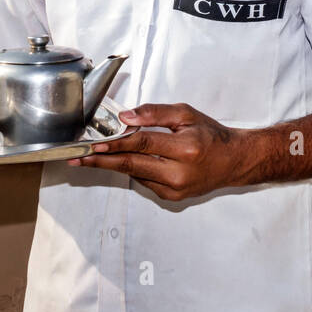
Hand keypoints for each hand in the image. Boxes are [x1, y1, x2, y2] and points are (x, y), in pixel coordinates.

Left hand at [66, 103, 252, 200]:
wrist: (233, 161)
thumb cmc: (211, 135)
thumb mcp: (186, 114)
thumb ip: (155, 113)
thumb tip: (126, 118)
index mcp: (185, 148)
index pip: (142, 144)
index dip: (115, 143)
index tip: (93, 143)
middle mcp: (180, 173)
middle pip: (132, 165)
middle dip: (102, 160)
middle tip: (79, 157)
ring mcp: (175, 189)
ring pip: (135, 175)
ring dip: (114, 165)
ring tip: (93, 156)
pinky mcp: (172, 197)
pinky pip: (145, 182)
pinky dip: (134, 170)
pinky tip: (130, 161)